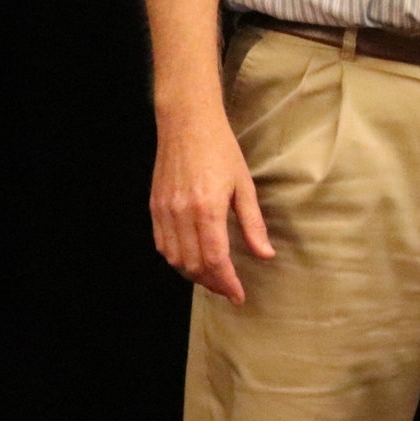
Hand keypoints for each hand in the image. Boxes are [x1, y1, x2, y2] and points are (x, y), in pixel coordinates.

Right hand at [149, 98, 273, 304]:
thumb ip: (253, 223)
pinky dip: (176, 259)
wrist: (187, 124)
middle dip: (212, 283)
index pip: (215, 259)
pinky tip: (191, 261)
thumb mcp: (245, 185)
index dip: (227, 283)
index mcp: (208, 208)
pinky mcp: (154, 207)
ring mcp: (164, 211)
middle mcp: (182, 213)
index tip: (238, 296)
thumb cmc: (221, 150)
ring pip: (175, 259)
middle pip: (193, 264)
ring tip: (213, 278)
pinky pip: (162, 244)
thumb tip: (265, 255)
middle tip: (229, 289)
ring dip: (193, 275)